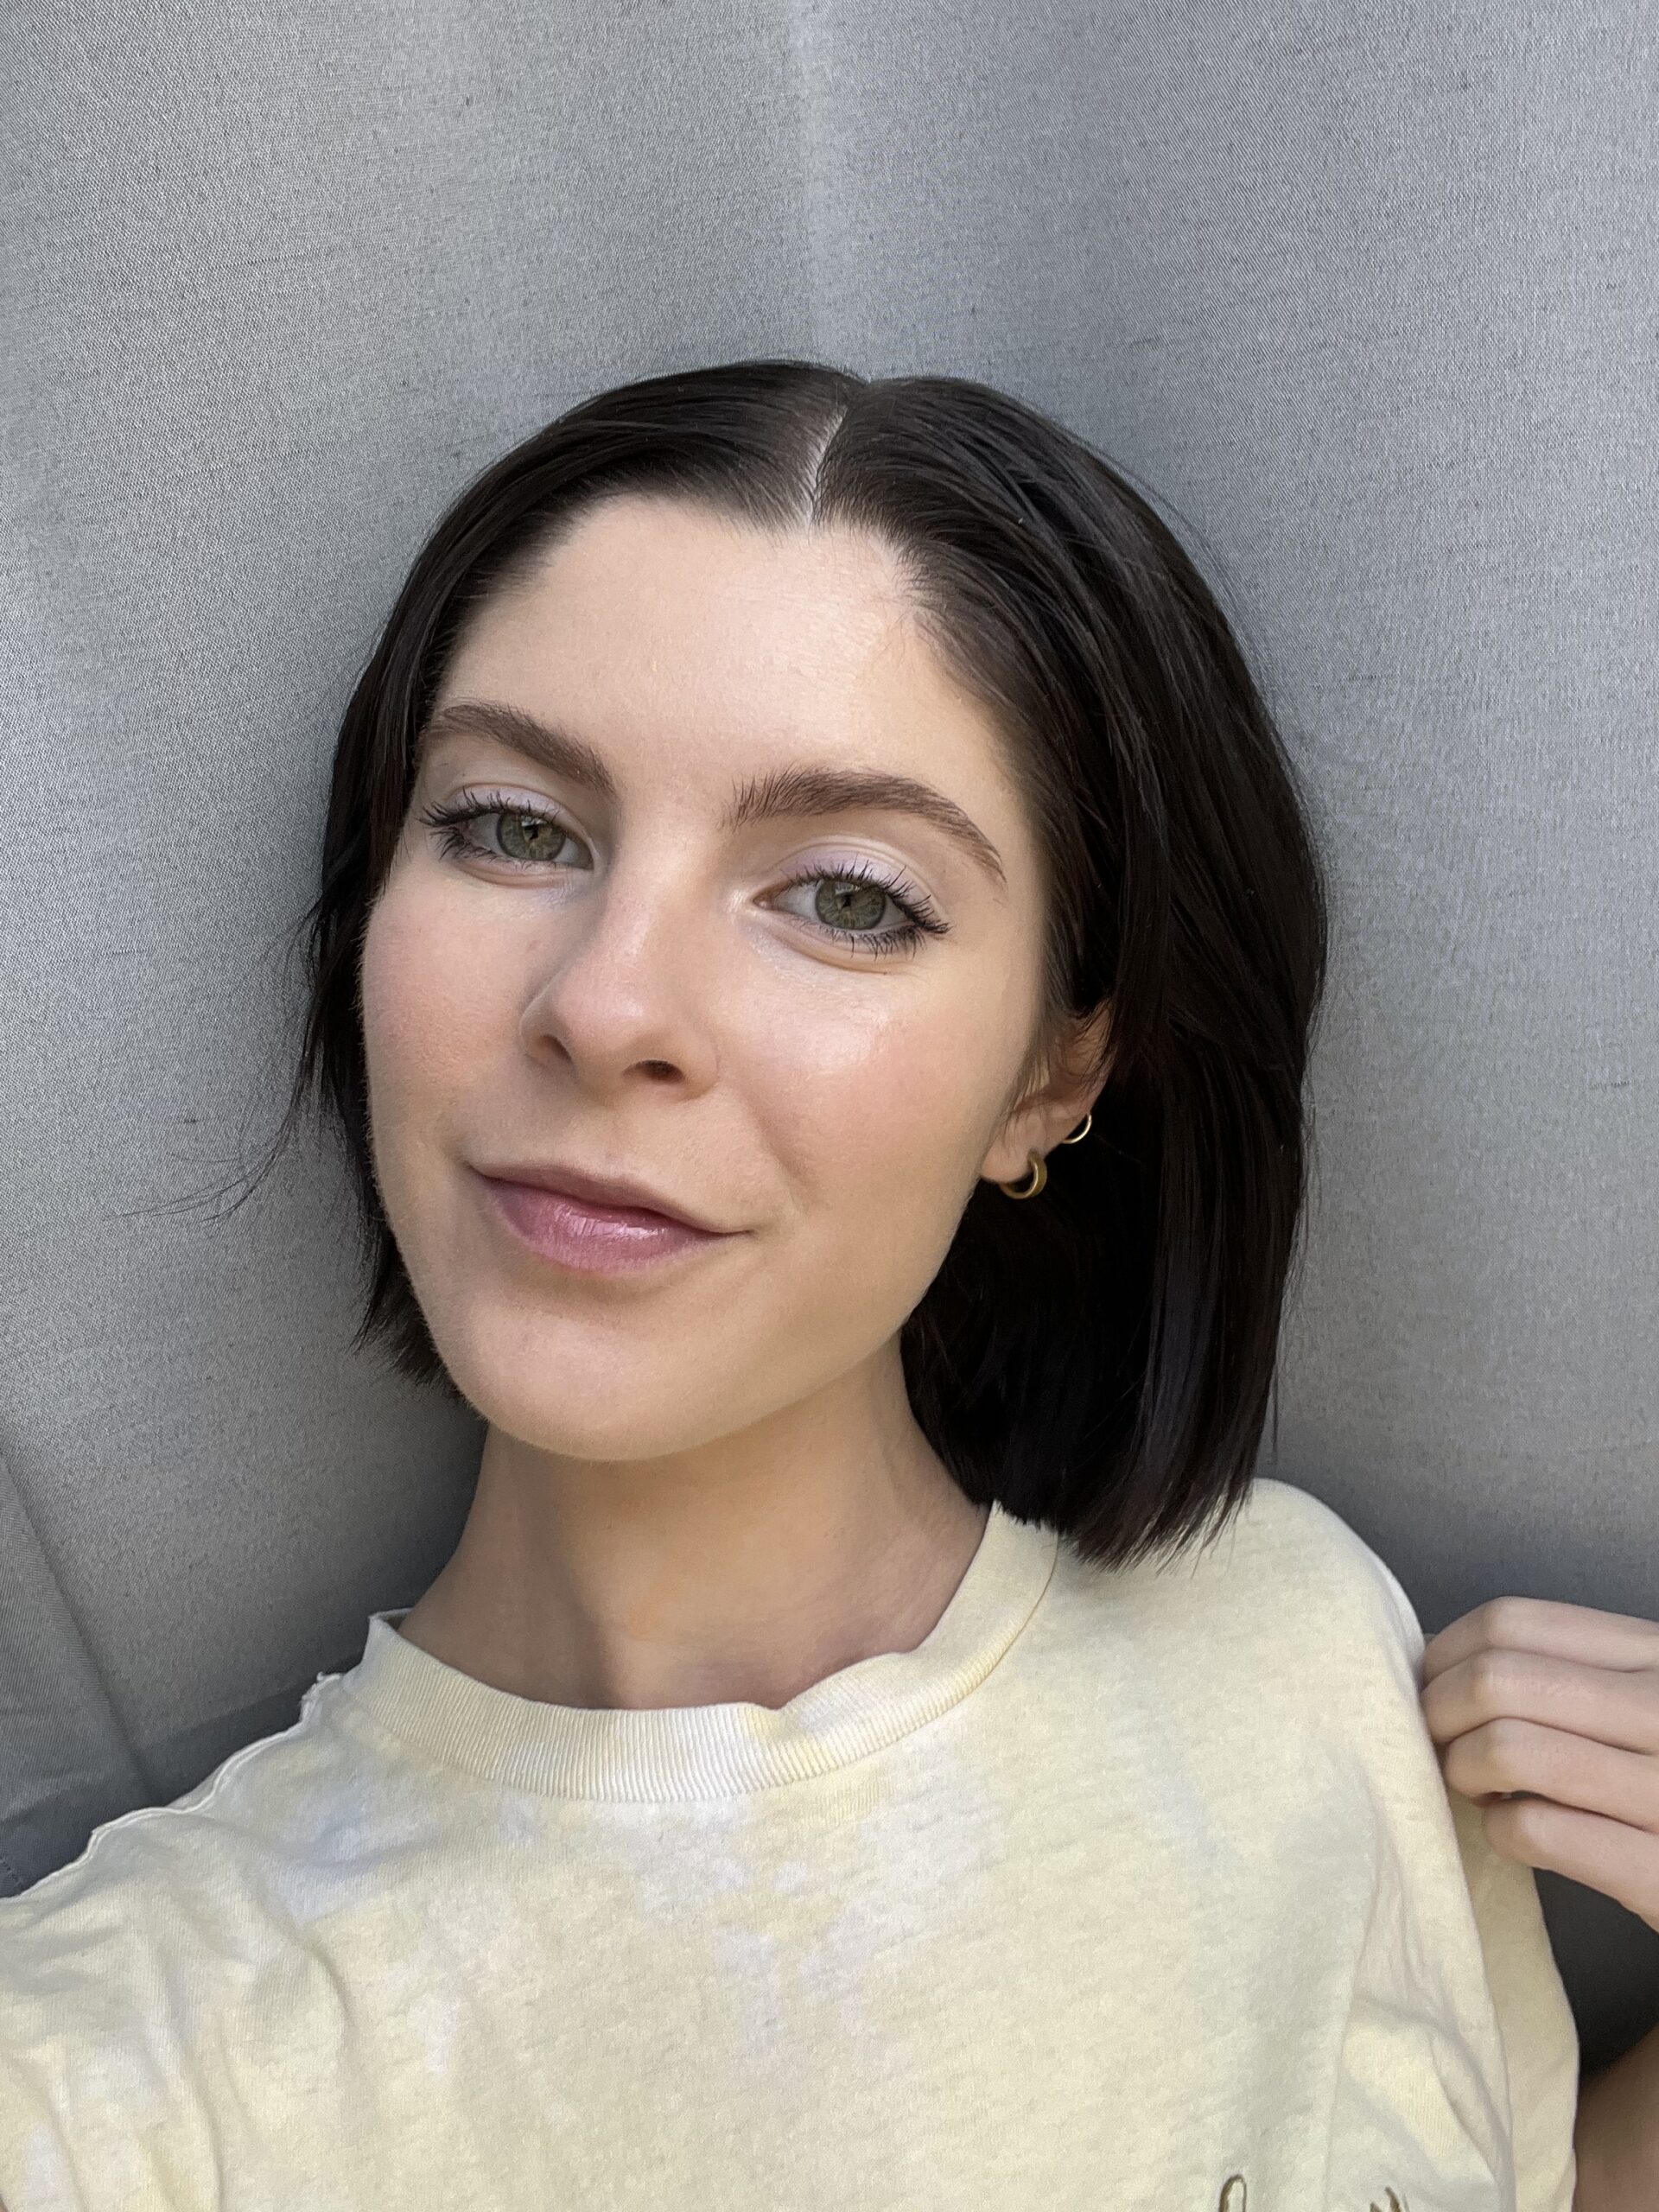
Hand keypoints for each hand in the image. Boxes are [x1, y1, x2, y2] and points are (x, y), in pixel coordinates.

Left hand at [1419, 1594, 1658, 1936]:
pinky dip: (1500, 1831)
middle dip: (1440, 1715)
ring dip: (1464, 1772)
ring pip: (1506, 1750)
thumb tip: (1436, 1659)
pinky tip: (1514, 1830)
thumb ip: (1561, 1667)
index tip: (1433, 1687)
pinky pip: (1534, 1830)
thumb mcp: (1634, 1696)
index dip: (1445, 1655)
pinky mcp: (1654, 1869)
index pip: (1510, 1623)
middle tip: (1445, 1745)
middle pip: (1494, 1681)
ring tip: (1479, 1787)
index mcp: (1654, 1654)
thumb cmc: (1658, 1770)